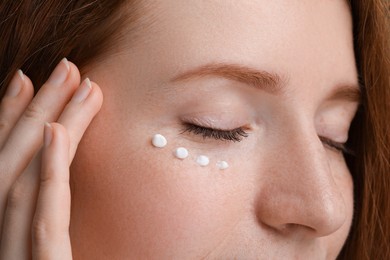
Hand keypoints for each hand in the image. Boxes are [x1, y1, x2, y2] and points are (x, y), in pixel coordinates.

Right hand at [0, 59, 102, 258]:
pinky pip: (43, 220)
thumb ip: (51, 220)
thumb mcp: (51, 248)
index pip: (7, 168)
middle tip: (66, 67)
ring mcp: (13, 256)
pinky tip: (56, 132)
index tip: (29, 82)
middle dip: (36, 109)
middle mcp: (0, 238)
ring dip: (48, 123)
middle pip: (14, 163)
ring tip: (75, 81)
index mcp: (4, 232)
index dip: (11, 120)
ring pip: (25, 180)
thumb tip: (60, 179)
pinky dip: (48, 173)